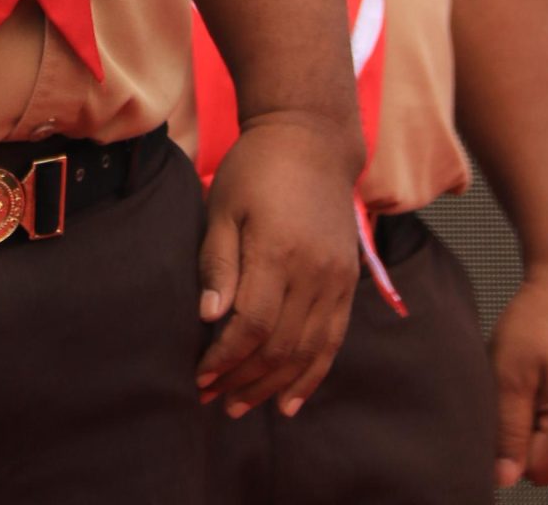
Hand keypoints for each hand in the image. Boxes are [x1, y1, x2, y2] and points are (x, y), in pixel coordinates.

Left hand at [196, 114, 359, 418]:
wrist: (312, 141)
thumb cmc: (256, 169)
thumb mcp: (224, 205)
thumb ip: (218, 261)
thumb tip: (209, 317)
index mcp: (278, 251)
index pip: (252, 325)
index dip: (226, 358)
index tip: (200, 375)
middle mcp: (314, 271)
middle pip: (281, 346)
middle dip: (244, 379)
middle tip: (214, 399)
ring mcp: (337, 279)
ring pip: (308, 351)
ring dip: (274, 385)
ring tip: (243, 406)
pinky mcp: (348, 283)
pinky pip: (333, 341)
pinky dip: (312, 375)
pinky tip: (290, 401)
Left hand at [490, 264, 547, 487]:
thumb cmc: (542, 316)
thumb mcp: (510, 372)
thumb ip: (508, 429)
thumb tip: (503, 477)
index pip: (535, 470)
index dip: (508, 447)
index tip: (497, 408)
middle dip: (525, 433)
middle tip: (512, 387)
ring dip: (538, 416)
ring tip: (529, 374)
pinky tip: (545, 368)